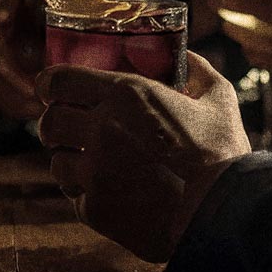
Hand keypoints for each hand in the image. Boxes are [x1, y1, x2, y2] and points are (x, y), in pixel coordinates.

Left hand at [35, 52, 249, 262]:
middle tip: (70, 129)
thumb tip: (187, 58)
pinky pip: (74, 196)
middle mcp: (102, 129)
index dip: (49, 84)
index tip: (52, 91)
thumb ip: (198, 72)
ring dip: (70, 160)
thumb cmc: (223, 155)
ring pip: (57, 161)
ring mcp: (95, 171)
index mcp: (126, 95)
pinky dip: (86, 193)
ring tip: (91, 164)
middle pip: (49, 121)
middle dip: (55, 124)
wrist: (221, 214)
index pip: (58, 79)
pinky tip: (108, 191)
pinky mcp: (95, 208)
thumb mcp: (219, 99)